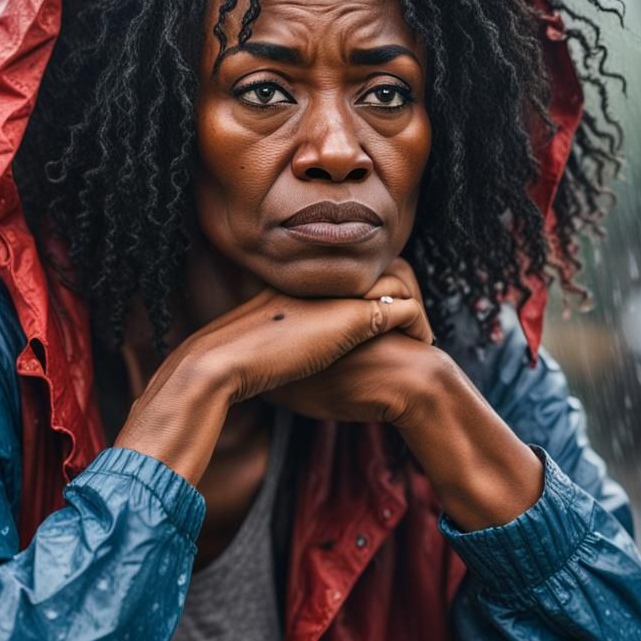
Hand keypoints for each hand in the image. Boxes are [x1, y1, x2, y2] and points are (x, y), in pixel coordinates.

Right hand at [113, 256, 431, 480]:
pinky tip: (420, 346)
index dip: (367, 295)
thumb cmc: (226, 366)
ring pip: (399, 283)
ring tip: (420, 336)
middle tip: (410, 325)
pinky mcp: (356, 316)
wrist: (220, 364)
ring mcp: (339, 296)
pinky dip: (418, 326)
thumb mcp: (254, 349)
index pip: (345, 277)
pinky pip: (407, 311)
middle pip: (378, 271)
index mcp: (297, 285)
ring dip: (413, 308)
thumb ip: (271, 347)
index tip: (379, 318)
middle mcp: (321, 281)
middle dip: (398, 294)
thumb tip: (267, 370)